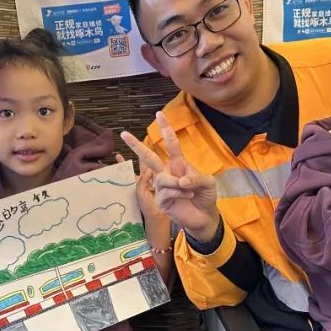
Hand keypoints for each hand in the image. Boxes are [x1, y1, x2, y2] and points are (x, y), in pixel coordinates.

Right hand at [120, 112, 219, 241]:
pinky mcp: (161, 200)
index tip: (159, 114)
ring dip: (178, 183)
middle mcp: (168, 173)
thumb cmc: (206, 196)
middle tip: (123, 134)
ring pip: (162, 177)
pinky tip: (187, 197)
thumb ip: (196, 178)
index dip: (165, 129)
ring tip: (189, 190)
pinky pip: (165, 191)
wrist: (206, 216)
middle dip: (136, 145)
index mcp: (178, 165)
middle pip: (149, 157)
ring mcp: (162, 187)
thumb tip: (180, 180)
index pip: (171, 144)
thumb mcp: (207, 182)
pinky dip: (179, 192)